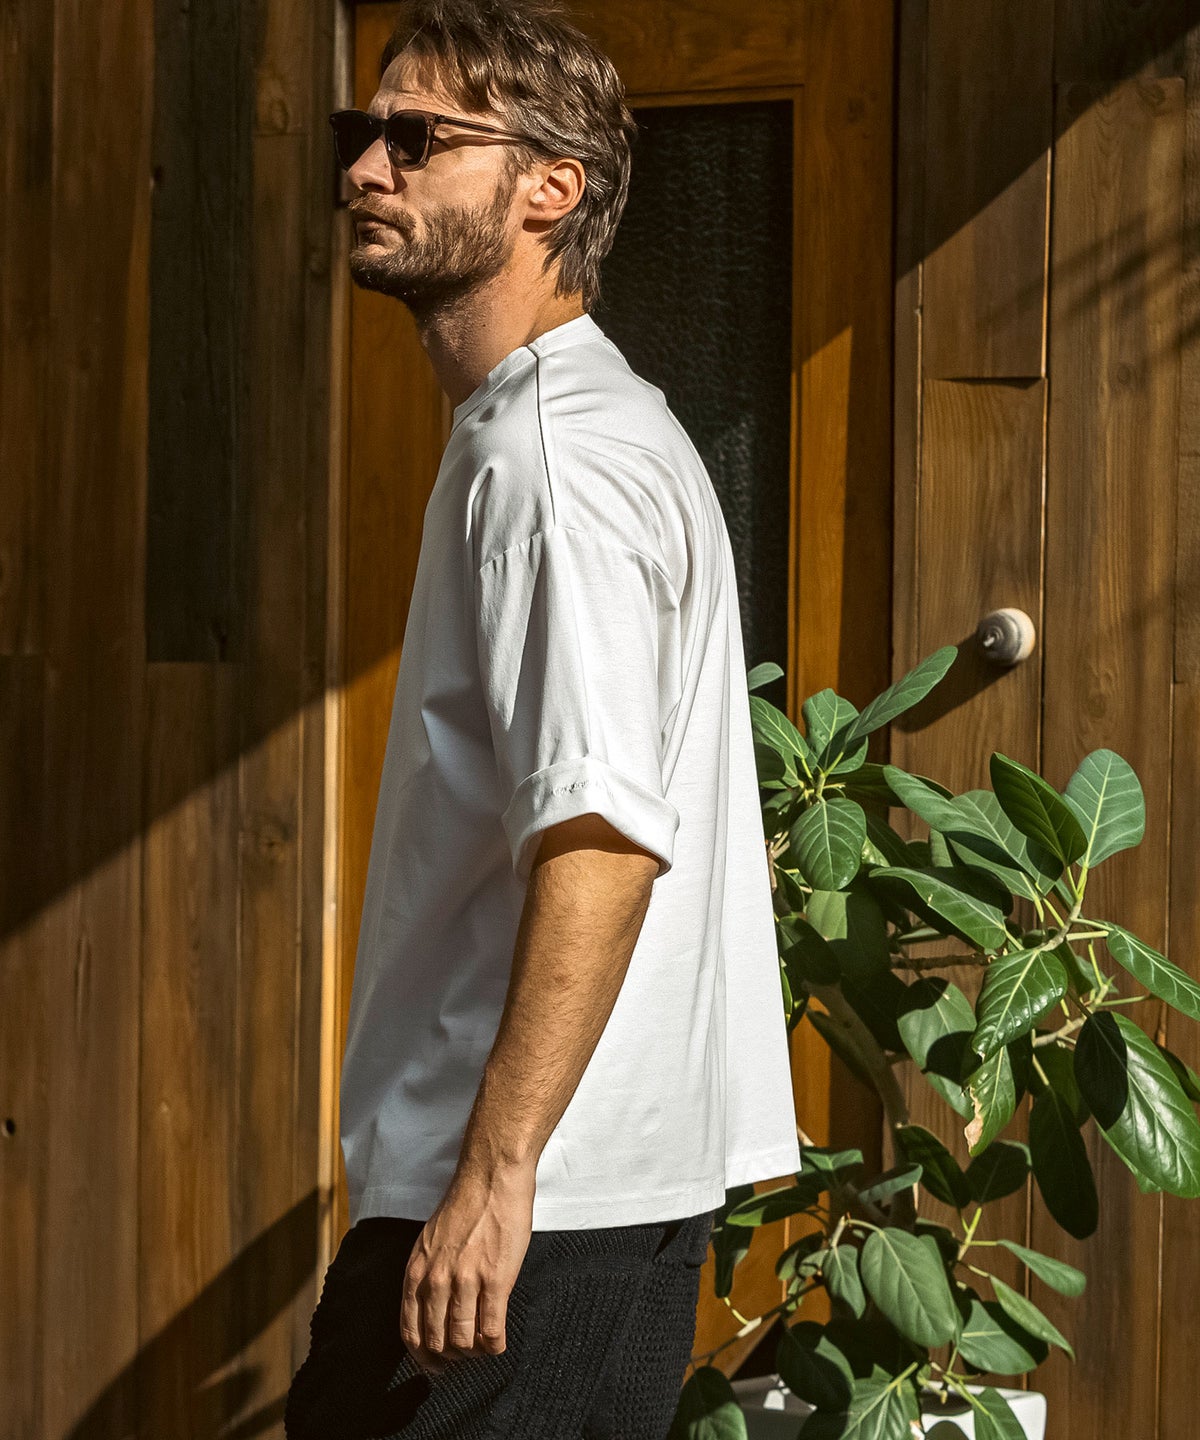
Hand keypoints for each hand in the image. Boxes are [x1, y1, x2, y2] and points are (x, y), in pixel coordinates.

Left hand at [400, 1161, 535, 1377]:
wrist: (491, 1177)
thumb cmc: (464, 1205)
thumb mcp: (429, 1242)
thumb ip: (427, 1275)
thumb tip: (432, 1310)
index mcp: (417, 1272)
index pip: (410, 1333)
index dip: (424, 1356)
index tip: (437, 1363)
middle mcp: (436, 1280)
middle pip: (437, 1343)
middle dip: (452, 1357)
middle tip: (465, 1352)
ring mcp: (466, 1281)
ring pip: (464, 1342)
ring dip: (475, 1352)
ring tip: (484, 1342)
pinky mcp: (495, 1280)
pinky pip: (492, 1331)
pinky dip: (495, 1344)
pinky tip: (498, 1339)